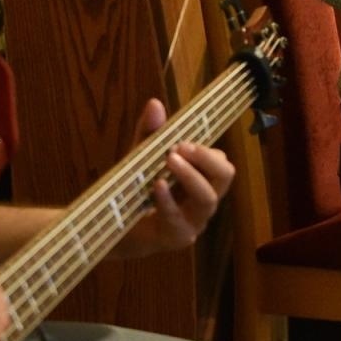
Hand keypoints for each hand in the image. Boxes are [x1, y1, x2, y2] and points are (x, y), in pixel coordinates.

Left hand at [111, 98, 233, 259]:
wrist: (116, 228)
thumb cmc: (137, 190)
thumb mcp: (142, 157)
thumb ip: (149, 133)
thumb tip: (155, 103)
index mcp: (202, 179)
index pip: (220, 162)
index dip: (205, 151)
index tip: (180, 141)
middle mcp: (204, 199)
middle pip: (225, 176)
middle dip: (205, 159)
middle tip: (179, 147)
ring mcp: (194, 221)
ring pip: (207, 198)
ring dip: (190, 176)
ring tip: (169, 160)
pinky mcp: (177, 237)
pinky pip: (179, 219)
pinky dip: (168, 200)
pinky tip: (156, 186)